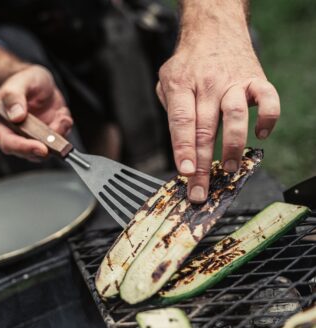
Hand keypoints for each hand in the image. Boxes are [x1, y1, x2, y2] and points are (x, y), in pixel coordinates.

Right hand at [0, 65, 72, 160]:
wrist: (40, 81)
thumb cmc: (25, 81)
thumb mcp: (19, 82)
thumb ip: (14, 96)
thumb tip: (16, 116)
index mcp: (1, 124)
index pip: (8, 143)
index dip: (24, 148)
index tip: (41, 147)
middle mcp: (16, 135)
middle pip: (28, 153)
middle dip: (45, 146)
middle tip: (56, 133)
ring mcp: (33, 138)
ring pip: (46, 151)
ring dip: (58, 136)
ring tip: (60, 116)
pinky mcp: (49, 137)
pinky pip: (60, 140)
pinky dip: (64, 128)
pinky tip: (61, 114)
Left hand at [156, 1, 279, 202]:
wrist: (213, 30)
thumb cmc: (189, 63)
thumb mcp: (166, 81)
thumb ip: (171, 112)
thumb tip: (180, 148)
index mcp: (181, 85)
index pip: (181, 123)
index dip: (182, 150)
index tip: (185, 173)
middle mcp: (207, 84)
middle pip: (204, 129)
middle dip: (203, 164)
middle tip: (201, 190)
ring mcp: (233, 82)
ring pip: (235, 116)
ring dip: (232, 146)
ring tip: (228, 168)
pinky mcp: (255, 79)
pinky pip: (268, 100)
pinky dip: (268, 119)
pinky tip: (261, 136)